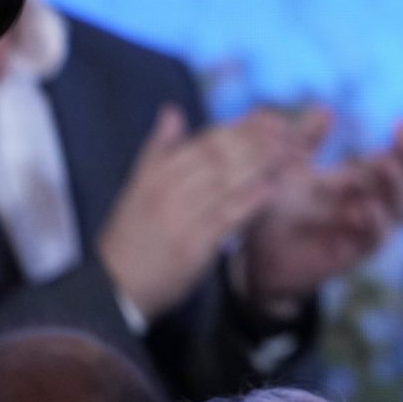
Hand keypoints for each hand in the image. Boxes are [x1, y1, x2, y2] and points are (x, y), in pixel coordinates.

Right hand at [96, 106, 304, 319]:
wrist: (113, 291)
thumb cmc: (130, 238)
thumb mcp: (135, 189)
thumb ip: (158, 150)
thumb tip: (172, 110)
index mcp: (154, 176)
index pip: (205, 141)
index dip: (240, 127)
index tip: (270, 118)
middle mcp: (166, 193)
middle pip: (219, 157)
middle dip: (257, 140)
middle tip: (288, 131)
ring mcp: (179, 220)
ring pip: (226, 182)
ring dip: (261, 164)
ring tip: (289, 151)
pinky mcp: (192, 248)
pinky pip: (226, 218)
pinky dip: (250, 200)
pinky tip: (272, 189)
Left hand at [237, 117, 402, 316]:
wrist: (254, 256)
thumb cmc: (276, 211)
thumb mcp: (289, 168)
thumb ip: (306, 140)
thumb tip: (327, 109)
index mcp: (358, 182)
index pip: (397, 161)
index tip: (401, 122)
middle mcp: (368, 204)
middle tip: (402, 140)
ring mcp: (363, 230)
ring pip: (398, 209)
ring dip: (396, 186)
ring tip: (384, 164)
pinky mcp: (352, 253)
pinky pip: (374, 239)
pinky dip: (375, 221)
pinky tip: (365, 206)